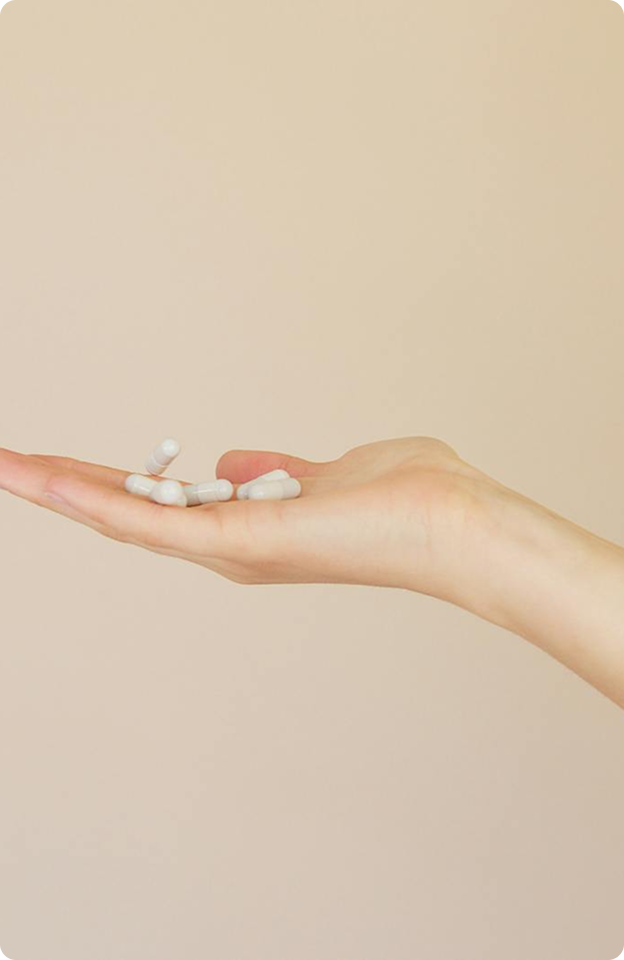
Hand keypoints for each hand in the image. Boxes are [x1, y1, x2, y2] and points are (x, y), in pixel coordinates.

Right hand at [0, 436, 491, 600]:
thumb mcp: (321, 474)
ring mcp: (230, 548)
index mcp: (243, 527)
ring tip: (8, 467)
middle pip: (127, 513)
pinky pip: (155, 521)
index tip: (58, 466)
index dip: (102, 484)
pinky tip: (52, 481)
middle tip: (6, 464)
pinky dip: (100, 501)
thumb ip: (273, 471)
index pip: (157, 504)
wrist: (454, 526)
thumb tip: (230, 463)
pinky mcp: (243, 540)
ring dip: (61, 491)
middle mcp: (227, 546)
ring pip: (125, 519)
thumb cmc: (405, 501)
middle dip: (64, 488)